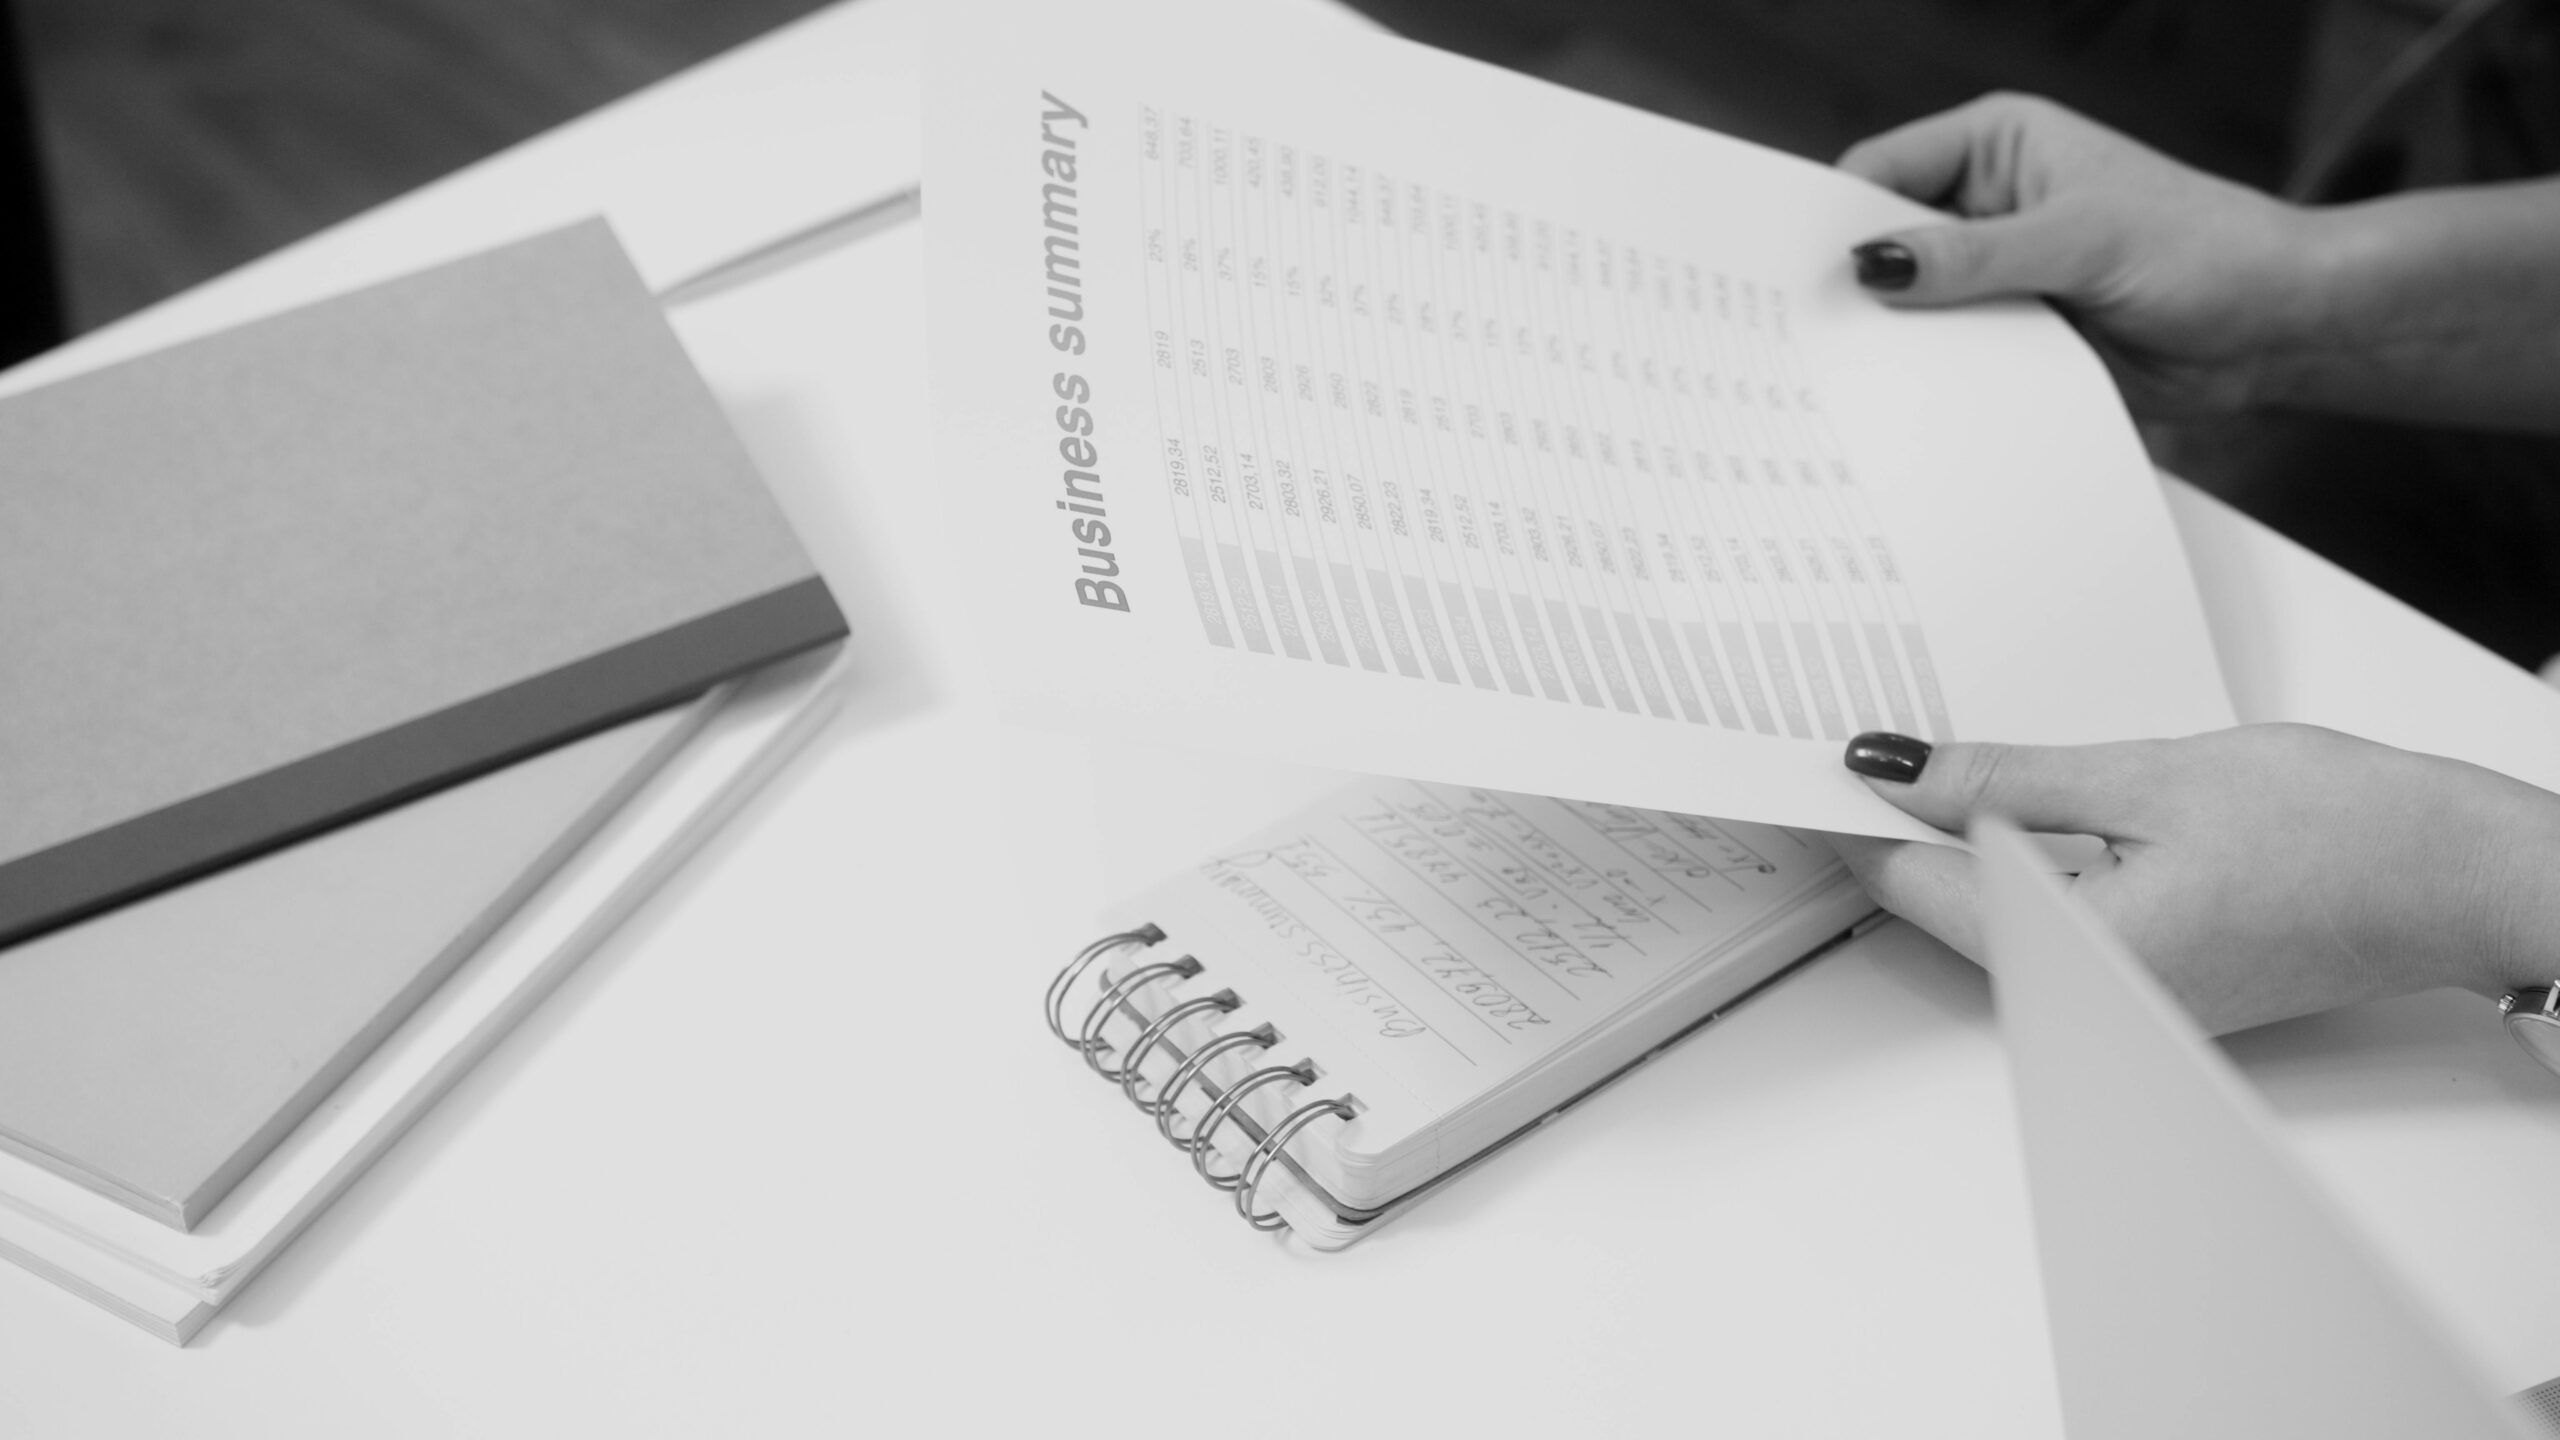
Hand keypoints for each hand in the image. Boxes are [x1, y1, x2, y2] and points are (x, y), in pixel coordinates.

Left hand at [1828, 724, 2559, 1033]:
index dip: (1842, 822)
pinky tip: (1997, 805)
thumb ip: (2008, 780)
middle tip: (1837, 747)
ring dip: (1944, 844)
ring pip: (1989, 912)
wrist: (2462, 877)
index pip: (1909, 887)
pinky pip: (2046, 917)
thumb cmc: (2341, 833)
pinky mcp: (2151, 976)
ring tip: (1906, 762)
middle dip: (1885, 830)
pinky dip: (2009, 860)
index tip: (1789, 769)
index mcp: (2072, 955)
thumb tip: (1897, 772)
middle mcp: (2086, 999)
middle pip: (1939, 907)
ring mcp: (2118, 996)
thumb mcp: (2148, 777)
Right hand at [1837, 94, 2316, 415]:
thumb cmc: (2205, 249)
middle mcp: (1987, 208)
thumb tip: (1874, 263)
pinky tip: (1911, 407)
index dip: (1835, 220)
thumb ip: (1973, 256)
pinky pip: (1954, 360)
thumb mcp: (2080, 241)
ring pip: (1915, 311)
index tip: (1795, 277)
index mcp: (1994, 148)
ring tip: (1851, 384)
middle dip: (1858, 289)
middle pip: (1886, 245)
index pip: (1879, 172)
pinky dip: (1936, 383)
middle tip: (1810, 340)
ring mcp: (1999, 276)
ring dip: (1898, 345)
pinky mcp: (2016, 337)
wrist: (2279, 325)